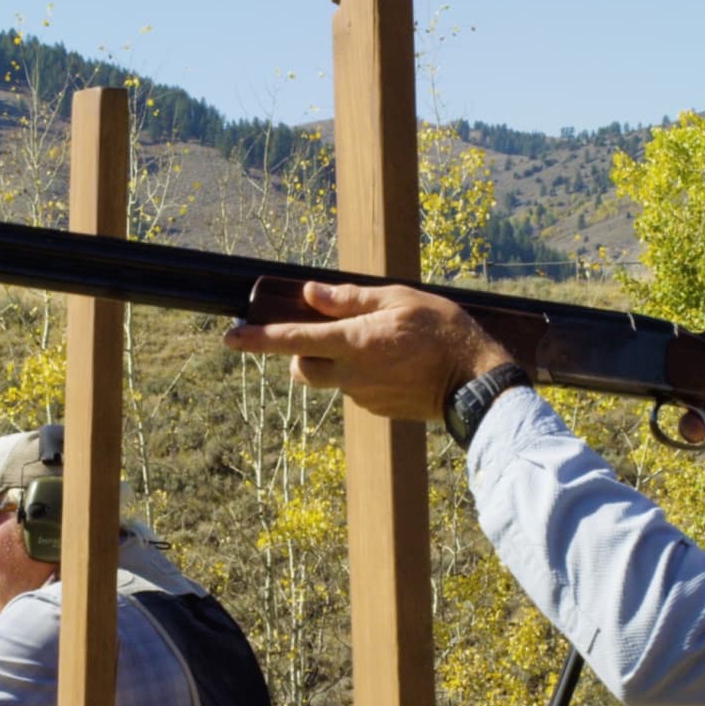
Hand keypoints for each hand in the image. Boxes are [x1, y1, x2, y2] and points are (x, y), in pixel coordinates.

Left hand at [223, 281, 514, 421]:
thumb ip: (351, 299)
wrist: (475, 383)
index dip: (256, 340)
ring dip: (334, 363)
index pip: (291, 341)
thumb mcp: (399, 300)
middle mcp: (351, 374)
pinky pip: (354, 390)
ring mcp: (362, 396)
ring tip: (374, 345)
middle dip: (299, 352)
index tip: (229, 336)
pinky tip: (393, 365)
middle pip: (301, 368)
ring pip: (329, 379)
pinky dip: (360, 376)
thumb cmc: (443, 332)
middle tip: (321, 333)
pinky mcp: (376, 410)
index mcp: (353, 342)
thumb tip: (310, 295)